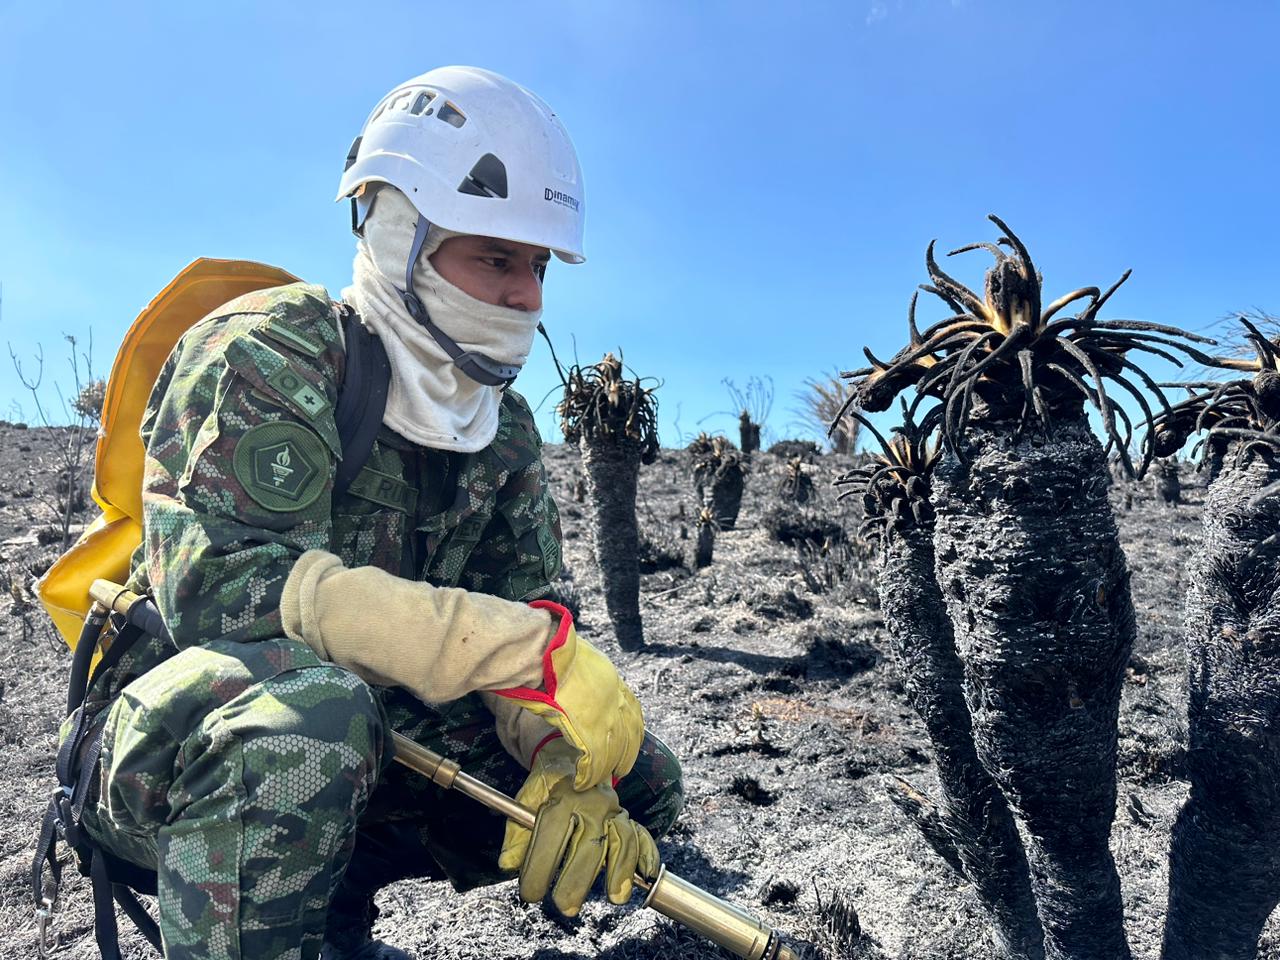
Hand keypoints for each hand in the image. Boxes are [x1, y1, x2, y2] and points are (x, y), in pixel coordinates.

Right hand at [492, 601, 643, 789]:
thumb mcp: (580, 662)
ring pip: (614, 751)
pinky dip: (588, 774)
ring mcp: (605, 715)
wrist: (543, 652)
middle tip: (621, 769)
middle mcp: (615, 699)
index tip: (630, 742)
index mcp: (613, 681)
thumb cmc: (553, 653)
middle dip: (626, 754)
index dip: (632, 730)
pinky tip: (582, 781)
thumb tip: (575, 690)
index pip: (632, 711)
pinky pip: (594, 761)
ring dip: (608, 768)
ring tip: (602, 779)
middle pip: (629, 735)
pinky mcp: (590, 731)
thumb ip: (583, 680)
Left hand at [499, 737, 659, 915]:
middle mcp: (592, 802)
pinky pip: (641, 835)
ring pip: (621, 840)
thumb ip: (517, 835)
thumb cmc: (546, 785)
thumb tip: (508, 865)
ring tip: (614, 897)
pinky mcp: (626, 816)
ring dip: (619, 870)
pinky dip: (646, 855)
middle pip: (589, 844)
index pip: (552, 836)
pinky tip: (645, 875)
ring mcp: (613, 809)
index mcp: (563, 797)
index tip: (530, 893)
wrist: (569, 756)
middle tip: (564, 906)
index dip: (540, 868)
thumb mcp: (524, 802)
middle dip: (577, 880)